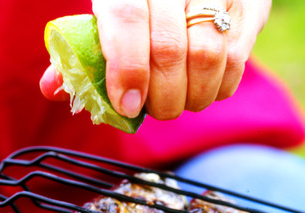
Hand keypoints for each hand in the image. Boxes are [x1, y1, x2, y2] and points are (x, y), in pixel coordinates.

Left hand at [40, 0, 271, 120]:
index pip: (127, 20)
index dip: (126, 70)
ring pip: (209, 58)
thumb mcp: (106, 13)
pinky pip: (237, 60)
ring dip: (191, 97)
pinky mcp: (251, 5)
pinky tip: (204, 88)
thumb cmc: (140, 2)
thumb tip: (53, 89)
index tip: (126, 105)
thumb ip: (82, 52)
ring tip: (178, 102)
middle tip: (154, 110)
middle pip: (171, 49)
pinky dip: (218, 88)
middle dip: (160, 97)